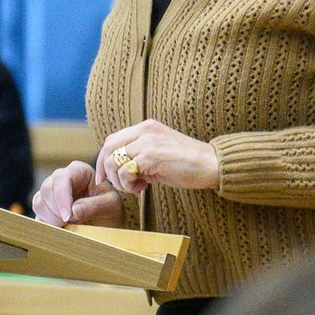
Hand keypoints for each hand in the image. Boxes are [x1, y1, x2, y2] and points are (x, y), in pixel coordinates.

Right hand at [31, 161, 124, 227]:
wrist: (109, 221)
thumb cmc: (112, 208)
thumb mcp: (112, 206)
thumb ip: (96, 205)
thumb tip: (74, 210)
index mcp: (79, 171)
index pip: (62, 178)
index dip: (62, 197)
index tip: (68, 216)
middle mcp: (62, 178)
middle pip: (46, 189)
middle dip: (57, 210)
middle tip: (71, 222)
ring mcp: (52, 192)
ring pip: (39, 202)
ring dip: (51, 218)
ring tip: (68, 225)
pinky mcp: (46, 207)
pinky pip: (37, 214)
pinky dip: (46, 224)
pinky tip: (61, 228)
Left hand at [95, 119, 219, 195]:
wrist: (210, 164)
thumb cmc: (187, 163)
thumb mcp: (159, 153)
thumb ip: (139, 155)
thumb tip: (119, 170)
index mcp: (146, 127)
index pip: (112, 139)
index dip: (104, 159)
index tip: (104, 176)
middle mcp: (144, 131)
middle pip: (108, 147)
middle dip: (106, 170)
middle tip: (114, 185)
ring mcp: (147, 142)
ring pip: (114, 161)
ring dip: (119, 180)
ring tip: (135, 187)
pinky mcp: (151, 156)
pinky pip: (125, 171)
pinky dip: (128, 184)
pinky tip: (143, 187)